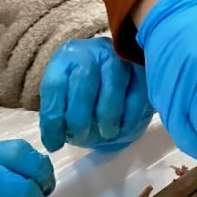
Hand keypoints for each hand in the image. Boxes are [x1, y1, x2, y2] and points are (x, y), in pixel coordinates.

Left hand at [39, 37, 153, 151]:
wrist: (120, 63)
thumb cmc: (86, 84)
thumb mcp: (65, 92)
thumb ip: (58, 113)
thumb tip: (53, 143)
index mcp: (66, 58)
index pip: (55, 86)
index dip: (53, 119)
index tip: (54, 144)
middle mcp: (93, 52)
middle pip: (84, 87)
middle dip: (80, 120)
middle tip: (81, 138)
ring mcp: (120, 58)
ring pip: (112, 91)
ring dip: (107, 119)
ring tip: (105, 134)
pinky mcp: (143, 69)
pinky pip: (136, 97)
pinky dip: (129, 119)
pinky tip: (122, 129)